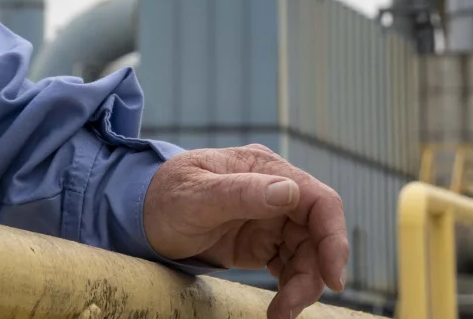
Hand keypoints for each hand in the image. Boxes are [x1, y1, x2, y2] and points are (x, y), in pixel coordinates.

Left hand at [144, 144, 347, 318]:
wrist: (139, 214)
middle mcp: (274, 190)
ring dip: (301, 287)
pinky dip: (290, 289)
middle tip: (290, 307)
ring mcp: (270, 217)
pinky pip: (290, 266)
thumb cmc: (164, 196)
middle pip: (317, 233)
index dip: (333, 238)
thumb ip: (242, 192)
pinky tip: (277, 309)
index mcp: (265, 168)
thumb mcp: (197, 196)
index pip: (318, 200)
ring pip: (307, 254)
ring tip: (279, 314)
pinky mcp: (263, 241)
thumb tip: (290, 192)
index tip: (334, 277)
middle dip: (313, 273)